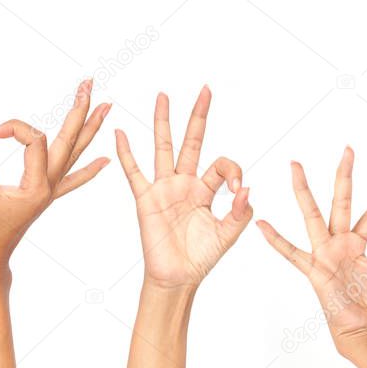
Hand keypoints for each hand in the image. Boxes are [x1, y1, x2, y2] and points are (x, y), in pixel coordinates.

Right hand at [0, 80, 109, 277]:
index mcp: (36, 185)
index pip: (33, 139)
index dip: (12, 128)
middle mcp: (48, 186)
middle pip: (69, 140)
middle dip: (79, 109)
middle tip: (89, 83)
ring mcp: (48, 191)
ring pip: (73, 154)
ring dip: (89, 129)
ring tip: (106, 106)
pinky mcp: (43, 197)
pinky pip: (71, 180)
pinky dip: (89, 169)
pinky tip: (106, 161)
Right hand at [115, 87, 251, 289]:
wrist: (177, 277)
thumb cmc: (201, 258)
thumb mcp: (228, 235)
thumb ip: (239, 212)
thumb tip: (246, 187)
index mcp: (206, 191)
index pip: (221, 165)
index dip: (233, 171)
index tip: (237, 191)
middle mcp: (184, 183)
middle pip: (191, 142)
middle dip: (198, 116)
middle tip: (206, 90)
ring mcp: (163, 188)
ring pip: (164, 147)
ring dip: (163, 122)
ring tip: (163, 96)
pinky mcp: (146, 199)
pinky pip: (133, 172)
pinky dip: (126, 152)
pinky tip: (120, 132)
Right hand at [256, 147, 366, 353]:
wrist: (359, 327)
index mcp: (358, 240)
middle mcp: (339, 240)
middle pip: (340, 200)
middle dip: (343, 174)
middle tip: (348, 149)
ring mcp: (324, 252)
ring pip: (313, 215)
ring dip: (304, 190)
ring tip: (295, 166)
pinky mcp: (314, 269)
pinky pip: (291, 252)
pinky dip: (275, 239)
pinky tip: (259, 223)